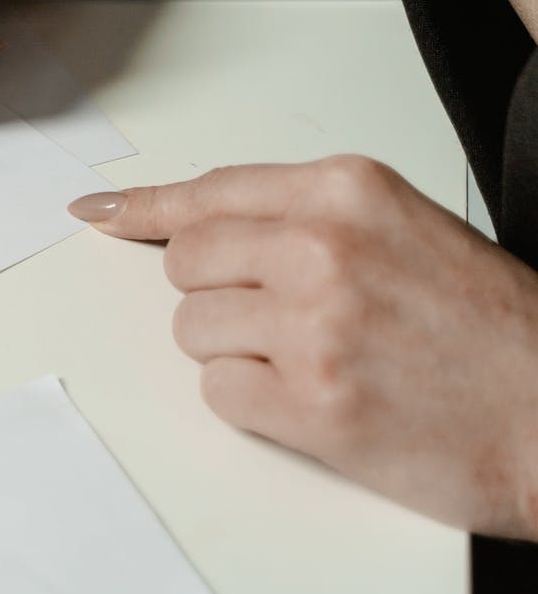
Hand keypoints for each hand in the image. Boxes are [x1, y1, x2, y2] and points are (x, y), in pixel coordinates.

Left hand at [73, 156, 537, 537]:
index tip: (99, 212)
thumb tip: (198, 224)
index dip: (144, 208)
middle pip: (187, 261)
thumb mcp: (405, 230)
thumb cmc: (494, 331)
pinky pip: (218, 391)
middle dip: (216, 293)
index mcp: (347, 191)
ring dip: (236, 351)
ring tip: (317, 361)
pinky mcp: (312, 402)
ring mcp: (314, 325)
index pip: (208, 191)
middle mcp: (323, 246)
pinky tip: (315, 400)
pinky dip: (252, 402)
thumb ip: (306, 216)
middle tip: (282, 319)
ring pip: (192, 328)